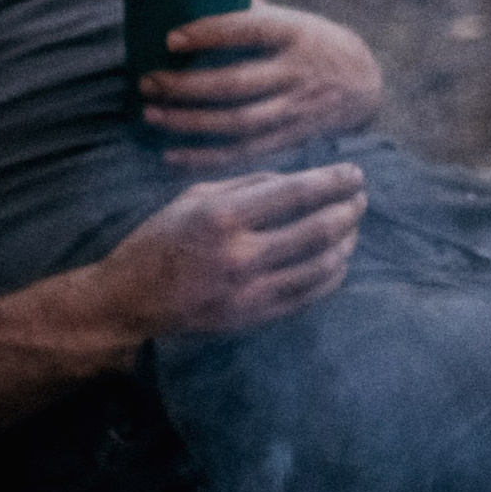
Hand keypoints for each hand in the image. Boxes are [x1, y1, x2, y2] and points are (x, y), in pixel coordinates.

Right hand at [88, 164, 366, 343]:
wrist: (129, 301)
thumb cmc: (160, 240)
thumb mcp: (194, 196)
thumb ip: (247, 184)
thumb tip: (299, 178)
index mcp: (223, 215)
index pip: (297, 192)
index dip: (334, 180)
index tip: (355, 172)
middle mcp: (240, 254)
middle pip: (319, 228)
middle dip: (350, 209)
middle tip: (361, 198)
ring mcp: (249, 291)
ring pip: (322, 266)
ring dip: (347, 243)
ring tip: (353, 228)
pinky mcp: (254, 319)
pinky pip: (309, 296)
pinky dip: (331, 276)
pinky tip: (337, 261)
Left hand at [138, 0, 384, 159]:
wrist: (364, 84)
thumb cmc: (311, 41)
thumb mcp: (291, 18)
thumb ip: (249, 9)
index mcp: (294, 32)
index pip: (248, 30)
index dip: (208, 34)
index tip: (169, 38)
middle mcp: (295, 72)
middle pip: (235, 84)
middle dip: (186, 86)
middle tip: (148, 82)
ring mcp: (293, 109)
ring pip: (236, 123)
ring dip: (189, 123)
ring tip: (152, 114)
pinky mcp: (289, 139)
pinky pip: (244, 154)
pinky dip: (206, 159)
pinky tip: (173, 156)